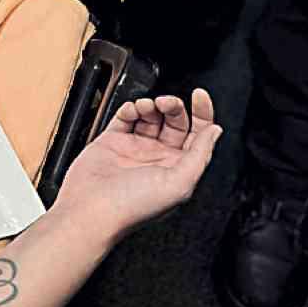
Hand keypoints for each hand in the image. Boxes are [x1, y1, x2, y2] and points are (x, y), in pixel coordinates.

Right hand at [54, 90, 221, 247]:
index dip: (202, 114)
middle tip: (166, 103)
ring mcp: (135, 149)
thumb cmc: (132, 207)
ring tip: (147, 106)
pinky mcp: (112, 141)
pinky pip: (125, 116)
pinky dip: (130, 108)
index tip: (200, 96)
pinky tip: (131, 111)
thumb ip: (201, 154)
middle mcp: (158, 158)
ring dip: (152, 105)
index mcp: (178, 169)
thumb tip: (215, 131)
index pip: (198, 135)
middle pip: (175, 121)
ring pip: (151, 116)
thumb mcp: (179, 183)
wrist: (92, 210)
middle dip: (174, 106)